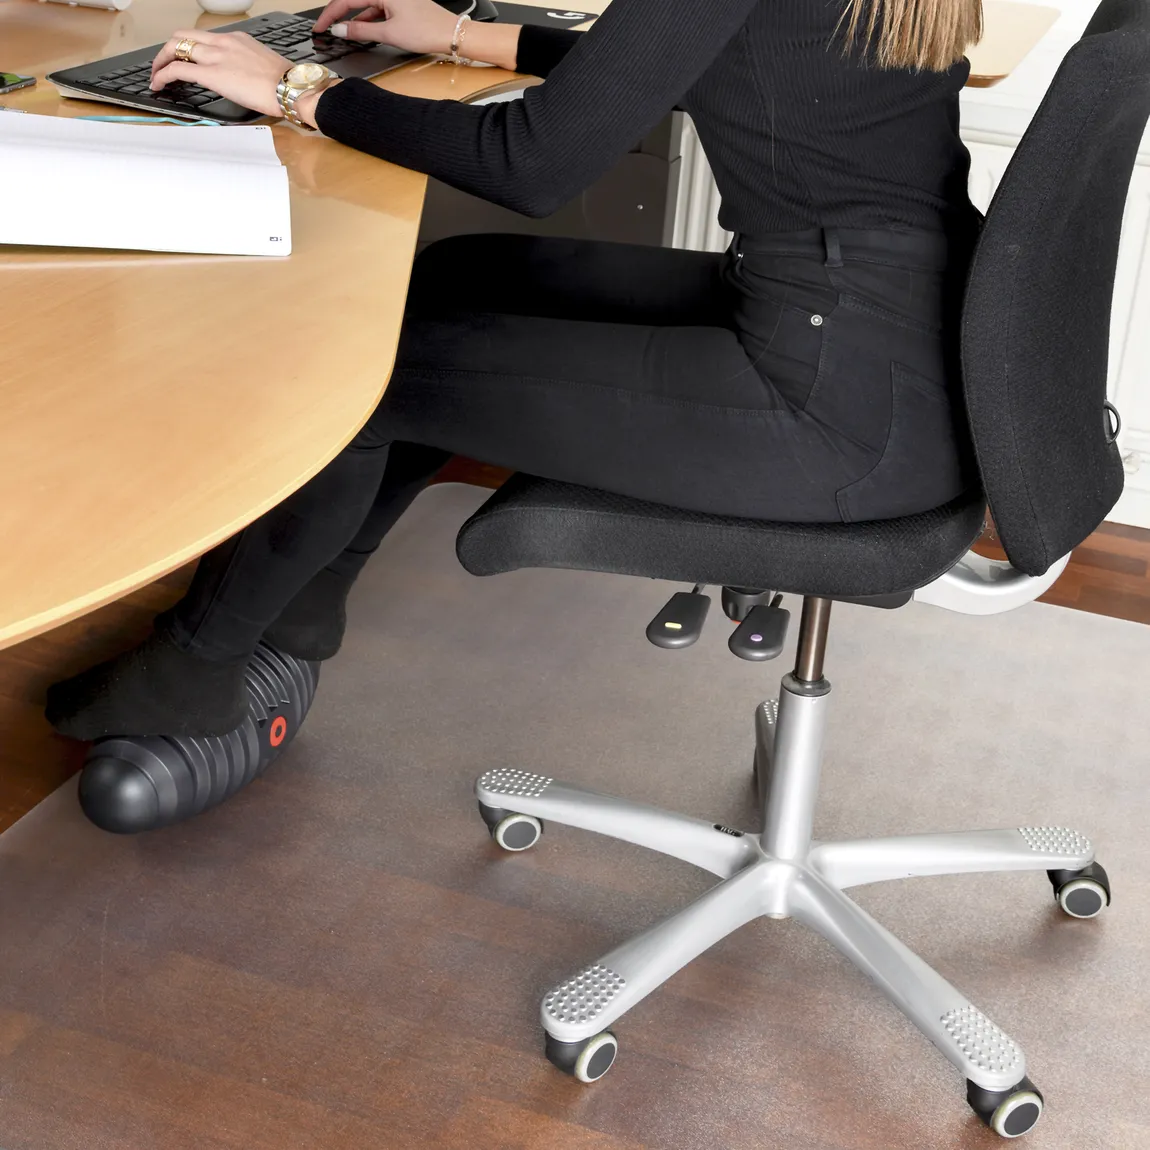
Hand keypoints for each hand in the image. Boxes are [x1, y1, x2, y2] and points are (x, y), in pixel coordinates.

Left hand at [150, 30, 290, 117]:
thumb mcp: (263, 65)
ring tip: (156, 76)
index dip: (188, 47)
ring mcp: (216, 56)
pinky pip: (178, 69)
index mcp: (236, 39)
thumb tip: (242, 77)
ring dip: (161, 61)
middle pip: (183, 36)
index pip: (203, 37)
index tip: (185, 58)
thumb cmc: (286, 83)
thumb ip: (247, 65)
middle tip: (163, 64)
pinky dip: (163, 75)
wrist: (292, 87)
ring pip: (175, 47)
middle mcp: (223, 42)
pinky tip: (158, 84)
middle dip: (168, 49)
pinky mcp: (211, 74)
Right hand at [311, 0, 457, 55]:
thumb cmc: (427, 30)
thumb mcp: (389, 33)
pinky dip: (369, 21)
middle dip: (340, 16)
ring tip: (344, 35)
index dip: (330, 15)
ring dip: (355, 21)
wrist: (452, 34)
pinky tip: (363, 32)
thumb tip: (340, 30)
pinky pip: (379, 11)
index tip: (320, 27)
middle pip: (355, 1)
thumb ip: (361, 32)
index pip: (346, 0)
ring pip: (367, 7)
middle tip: (326, 30)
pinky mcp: (401, 5)